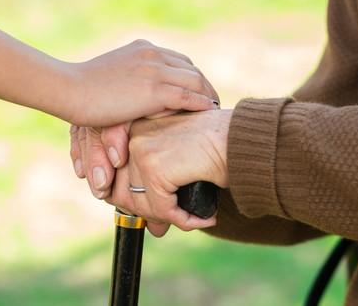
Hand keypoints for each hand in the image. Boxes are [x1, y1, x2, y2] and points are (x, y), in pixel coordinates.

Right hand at [66, 39, 217, 126]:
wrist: (68, 89)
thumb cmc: (83, 87)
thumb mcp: (112, 74)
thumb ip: (129, 77)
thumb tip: (136, 91)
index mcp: (143, 49)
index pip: (178, 61)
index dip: (192, 77)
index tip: (198, 91)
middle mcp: (153, 54)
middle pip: (191, 69)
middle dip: (203, 85)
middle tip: (212, 101)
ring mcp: (155, 70)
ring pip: (195, 81)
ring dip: (208, 95)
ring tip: (214, 110)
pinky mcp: (154, 90)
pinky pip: (189, 96)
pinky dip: (202, 103)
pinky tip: (209, 112)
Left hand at [107, 109, 231, 236]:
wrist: (242, 137)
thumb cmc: (217, 146)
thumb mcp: (179, 163)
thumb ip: (159, 190)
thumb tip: (151, 228)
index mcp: (134, 129)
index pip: (115, 177)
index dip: (133, 202)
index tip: (156, 214)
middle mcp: (132, 135)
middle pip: (122, 194)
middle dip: (150, 215)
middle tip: (174, 221)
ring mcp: (141, 150)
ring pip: (141, 205)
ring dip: (167, 219)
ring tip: (192, 218)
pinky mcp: (155, 167)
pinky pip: (162, 210)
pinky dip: (184, 220)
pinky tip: (204, 218)